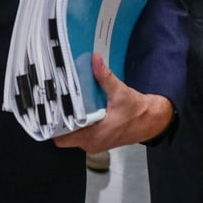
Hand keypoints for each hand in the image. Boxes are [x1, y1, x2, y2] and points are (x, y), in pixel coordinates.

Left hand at [54, 54, 172, 153]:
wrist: (151, 120)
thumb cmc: (137, 111)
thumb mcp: (120, 92)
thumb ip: (105, 77)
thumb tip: (95, 60)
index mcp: (94, 135)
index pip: (63, 138)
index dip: (54, 125)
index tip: (50, 109)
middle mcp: (92, 142)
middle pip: (64, 136)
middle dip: (60, 120)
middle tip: (56, 101)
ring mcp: (95, 142)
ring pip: (72, 135)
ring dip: (69, 121)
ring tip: (65, 102)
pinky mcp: (98, 139)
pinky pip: (81, 133)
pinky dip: (78, 123)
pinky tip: (77, 108)